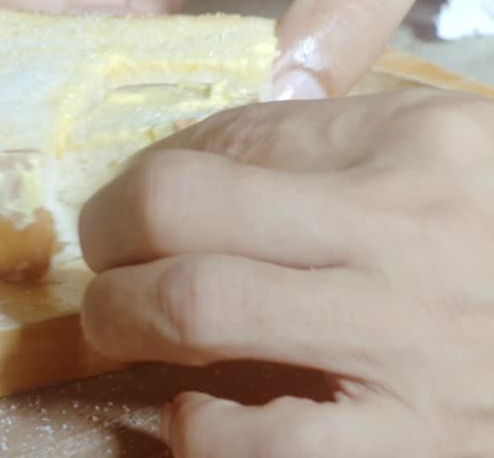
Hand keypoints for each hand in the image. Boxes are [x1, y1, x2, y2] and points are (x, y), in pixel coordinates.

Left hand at [77, 88, 493, 456]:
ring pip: (195, 307)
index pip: (234, 134)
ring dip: (123, 318)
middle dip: (106, 230)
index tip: (134, 201)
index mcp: (431, 143)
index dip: (153, 168)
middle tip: (103, 257)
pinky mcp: (419, 450)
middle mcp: (417, 228)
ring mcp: (416, 344)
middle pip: (182, 203)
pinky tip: (200, 418)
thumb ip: (351, 147)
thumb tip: (203, 160)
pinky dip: (199, 430)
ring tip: (122, 326)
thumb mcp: (466, 166)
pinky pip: (258, 442)